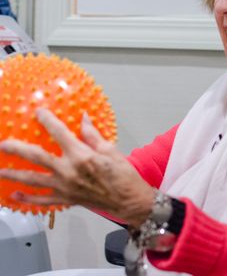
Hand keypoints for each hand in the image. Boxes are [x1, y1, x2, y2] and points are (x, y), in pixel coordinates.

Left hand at [0, 108, 153, 226]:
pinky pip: (43, 200)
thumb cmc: (122, 174)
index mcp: (81, 155)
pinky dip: (27, 199)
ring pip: (34, 180)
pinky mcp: (66, 200)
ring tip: (0, 171)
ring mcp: (65, 187)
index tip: (38, 112)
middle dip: (18, 149)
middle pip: (37, 157)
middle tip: (3, 144)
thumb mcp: (110, 150)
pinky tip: (15, 196)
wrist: (128, 200)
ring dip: (14, 175)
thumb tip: (83, 118)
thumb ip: (92, 134)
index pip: (59, 133)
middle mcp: (69, 170)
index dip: (47, 120)